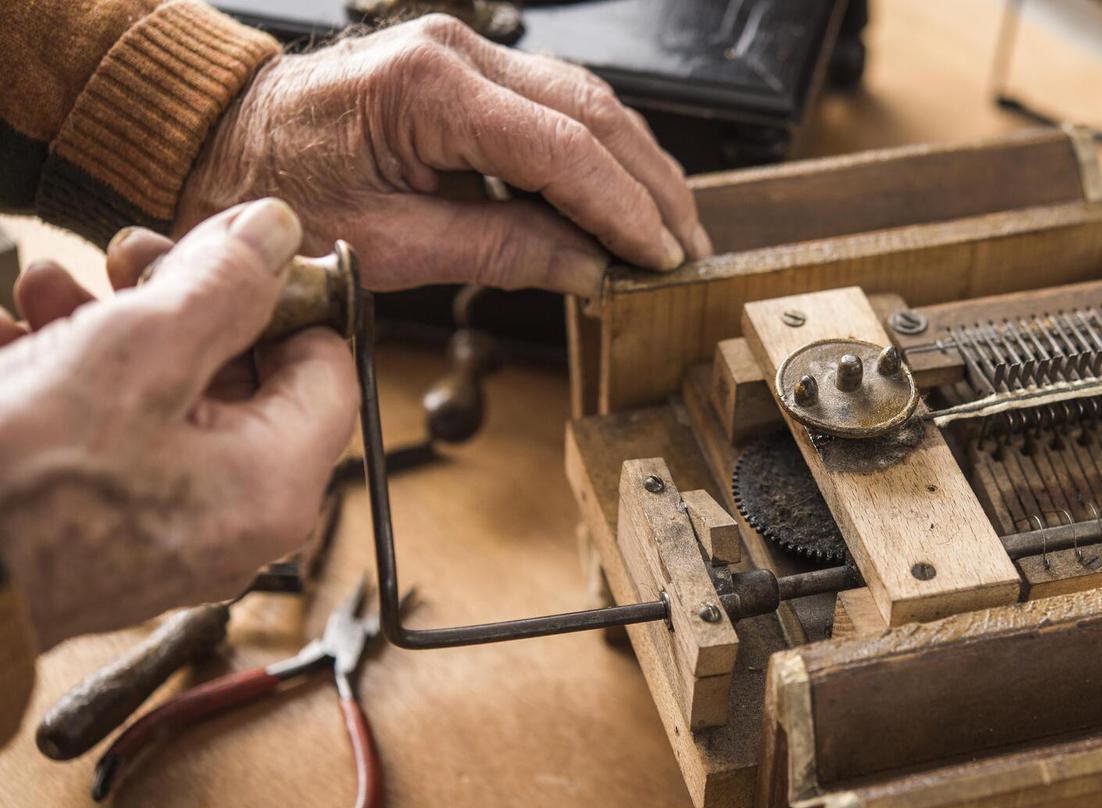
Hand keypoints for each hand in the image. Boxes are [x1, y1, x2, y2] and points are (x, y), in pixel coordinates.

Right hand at [0, 199, 356, 650]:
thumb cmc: (23, 484)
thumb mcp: (134, 354)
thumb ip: (220, 288)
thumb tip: (277, 231)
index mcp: (274, 483)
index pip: (325, 367)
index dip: (283, 295)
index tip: (225, 246)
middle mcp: (237, 517)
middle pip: (240, 377)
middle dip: (176, 302)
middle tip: (122, 252)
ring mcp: (170, 530)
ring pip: (164, 399)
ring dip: (108, 327)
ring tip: (44, 283)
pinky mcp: (104, 531)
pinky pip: (111, 439)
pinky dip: (69, 380)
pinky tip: (10, 336)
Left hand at [179, 14, 712, 297]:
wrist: (223, 139)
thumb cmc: (278, 188)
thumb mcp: (386, 243)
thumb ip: (497, 250)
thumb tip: (588, 270)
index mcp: (428, 90)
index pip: (563, 150)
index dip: (623, 210)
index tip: (660, 258)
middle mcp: (455, 53)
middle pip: (592, 113)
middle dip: (649, 187)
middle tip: (686, 250)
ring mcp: (464, 52)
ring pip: (586, 102)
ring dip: (636, 167)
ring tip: (668, 230)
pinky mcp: (465, 69)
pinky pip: (555, 104)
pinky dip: (598, 154)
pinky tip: (621, 195)